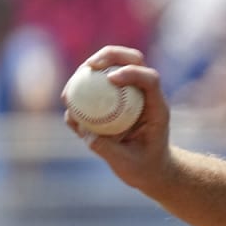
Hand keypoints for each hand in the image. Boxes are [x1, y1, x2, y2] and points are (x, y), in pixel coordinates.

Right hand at [64, 46, 172, 191]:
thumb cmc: (144, 168)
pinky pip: (96, 87)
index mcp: (156, 107)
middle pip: (131, 60)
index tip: (110, 78)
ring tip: (71, 88)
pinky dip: (81, 87)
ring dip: (91, 67)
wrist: (150, 170)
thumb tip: (87, 133)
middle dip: (111, 55)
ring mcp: (128, 96)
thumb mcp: (128, 164)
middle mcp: (143, 96)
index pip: (150, 79)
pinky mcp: (112, 102)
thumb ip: (109, 149)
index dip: (131, 72)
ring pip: (112, 67)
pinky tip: (68, 99)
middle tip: (90, 65)